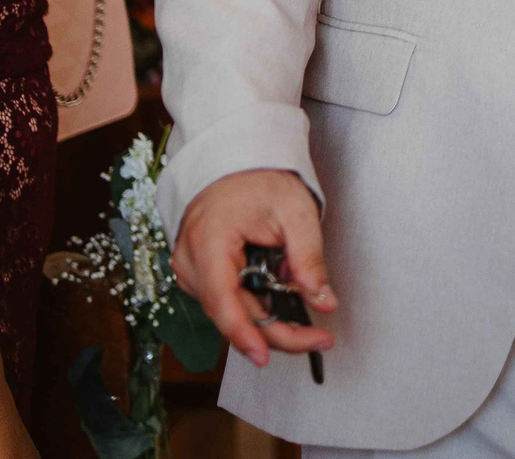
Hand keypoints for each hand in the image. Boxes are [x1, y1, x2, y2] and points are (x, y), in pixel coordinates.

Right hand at [173, 170, 336, 369]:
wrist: (235, 158)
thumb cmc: (259, 177)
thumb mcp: (295, 212)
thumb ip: (309, 259)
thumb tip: (323, 301)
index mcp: (208, 242)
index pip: (222, 301)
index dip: (245, 335)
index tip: (266, 356)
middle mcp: (190, 261)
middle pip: (231, 315)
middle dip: (276, 332)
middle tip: (320, 338)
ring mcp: (191, 269)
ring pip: (231, 312)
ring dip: (269, 319)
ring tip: (307, 309)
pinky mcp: (200, 273)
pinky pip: (229, 300)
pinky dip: (257, 304)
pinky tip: (281, 296)